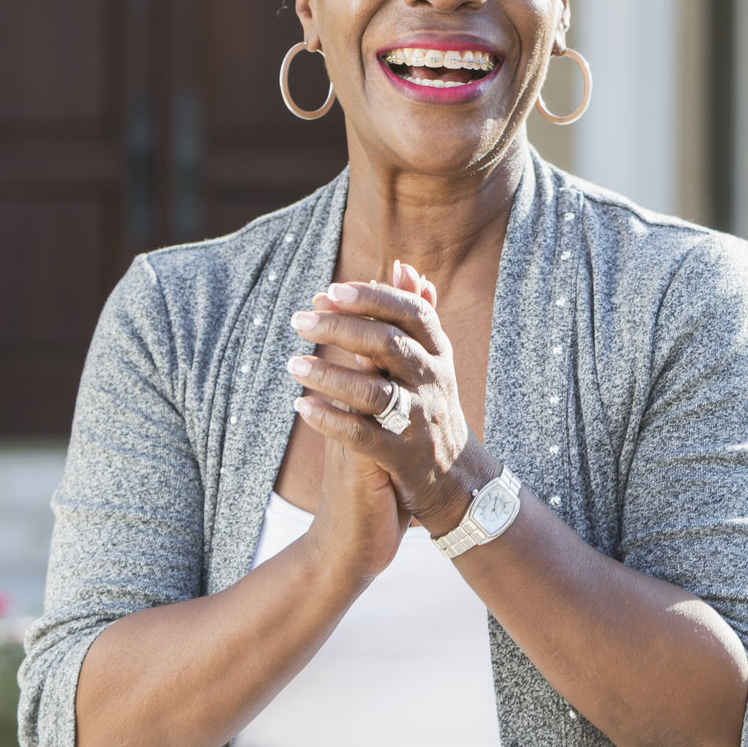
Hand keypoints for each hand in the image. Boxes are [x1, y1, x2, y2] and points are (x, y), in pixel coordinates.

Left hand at [287, 264, 494, 536]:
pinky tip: (302, 407)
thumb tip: (404, 267)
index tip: (329, 290)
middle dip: (342, 329)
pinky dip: (331, 420)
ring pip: (374, 391)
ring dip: (330, 375)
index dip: (371, 298)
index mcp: (438, 353)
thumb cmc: (431, 408)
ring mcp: (420, 420)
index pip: (410, 313)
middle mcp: (434, 382)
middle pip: (389, 345)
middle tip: (299, 320)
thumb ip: (417, 314)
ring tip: (293, 363)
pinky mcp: (404, 457)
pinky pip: (363, 436)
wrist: (454, 479)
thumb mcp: (432, 360)